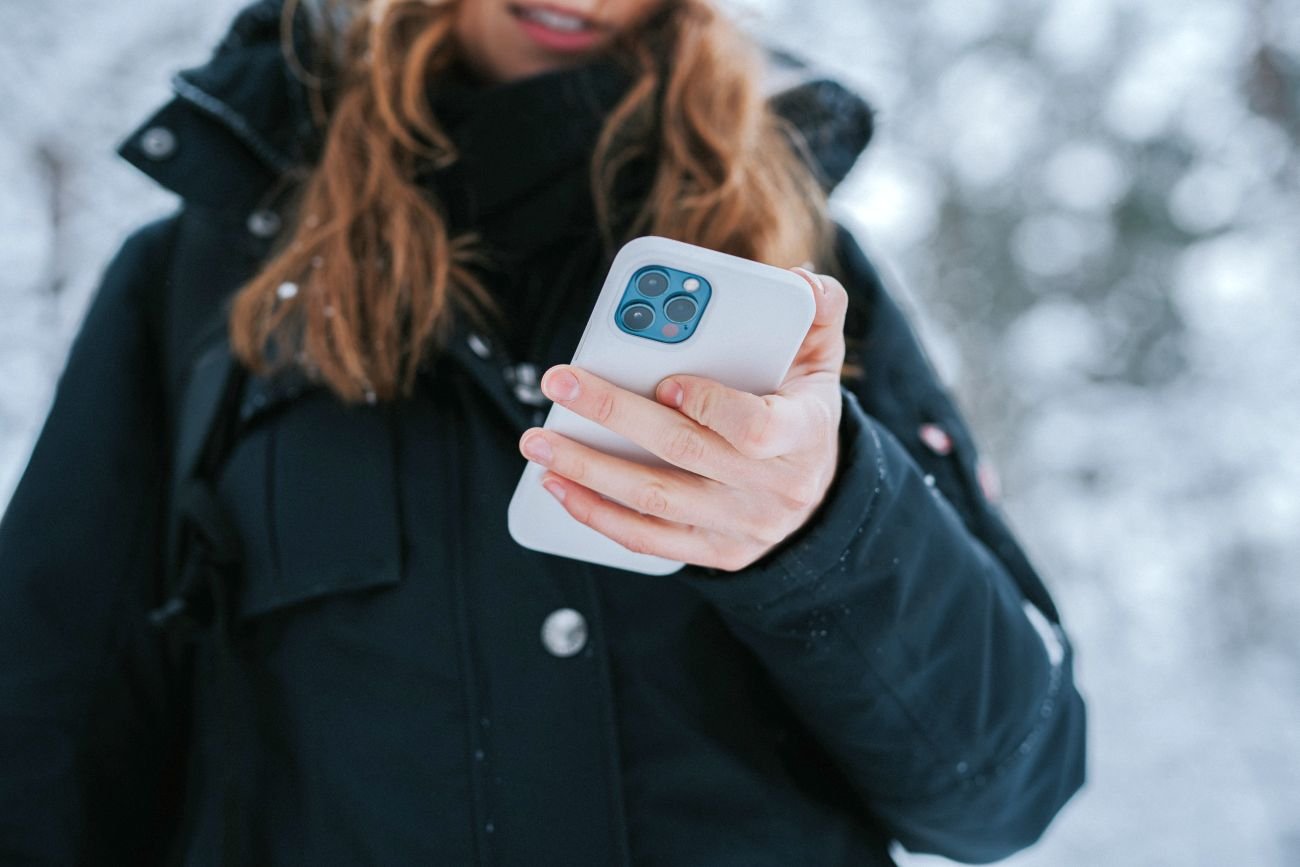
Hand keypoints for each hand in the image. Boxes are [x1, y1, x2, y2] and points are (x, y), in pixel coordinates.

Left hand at [518, 268, 848, 571]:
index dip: (710, 406)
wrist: (816, 496)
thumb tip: (799, 277)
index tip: (665, 381)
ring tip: (539, 440)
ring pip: (655, 499)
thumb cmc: (802, 412)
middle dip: (614, 414)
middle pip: (684, 453)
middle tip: (559, 383)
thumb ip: (818, 311)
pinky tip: (557, 484)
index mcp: (804, 434)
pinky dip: (596, 514)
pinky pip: (647, 538)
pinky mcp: (712, 552)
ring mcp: (742, 526)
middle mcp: (774, 488)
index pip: (758, 428)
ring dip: (588, 470)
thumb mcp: (821, 360)